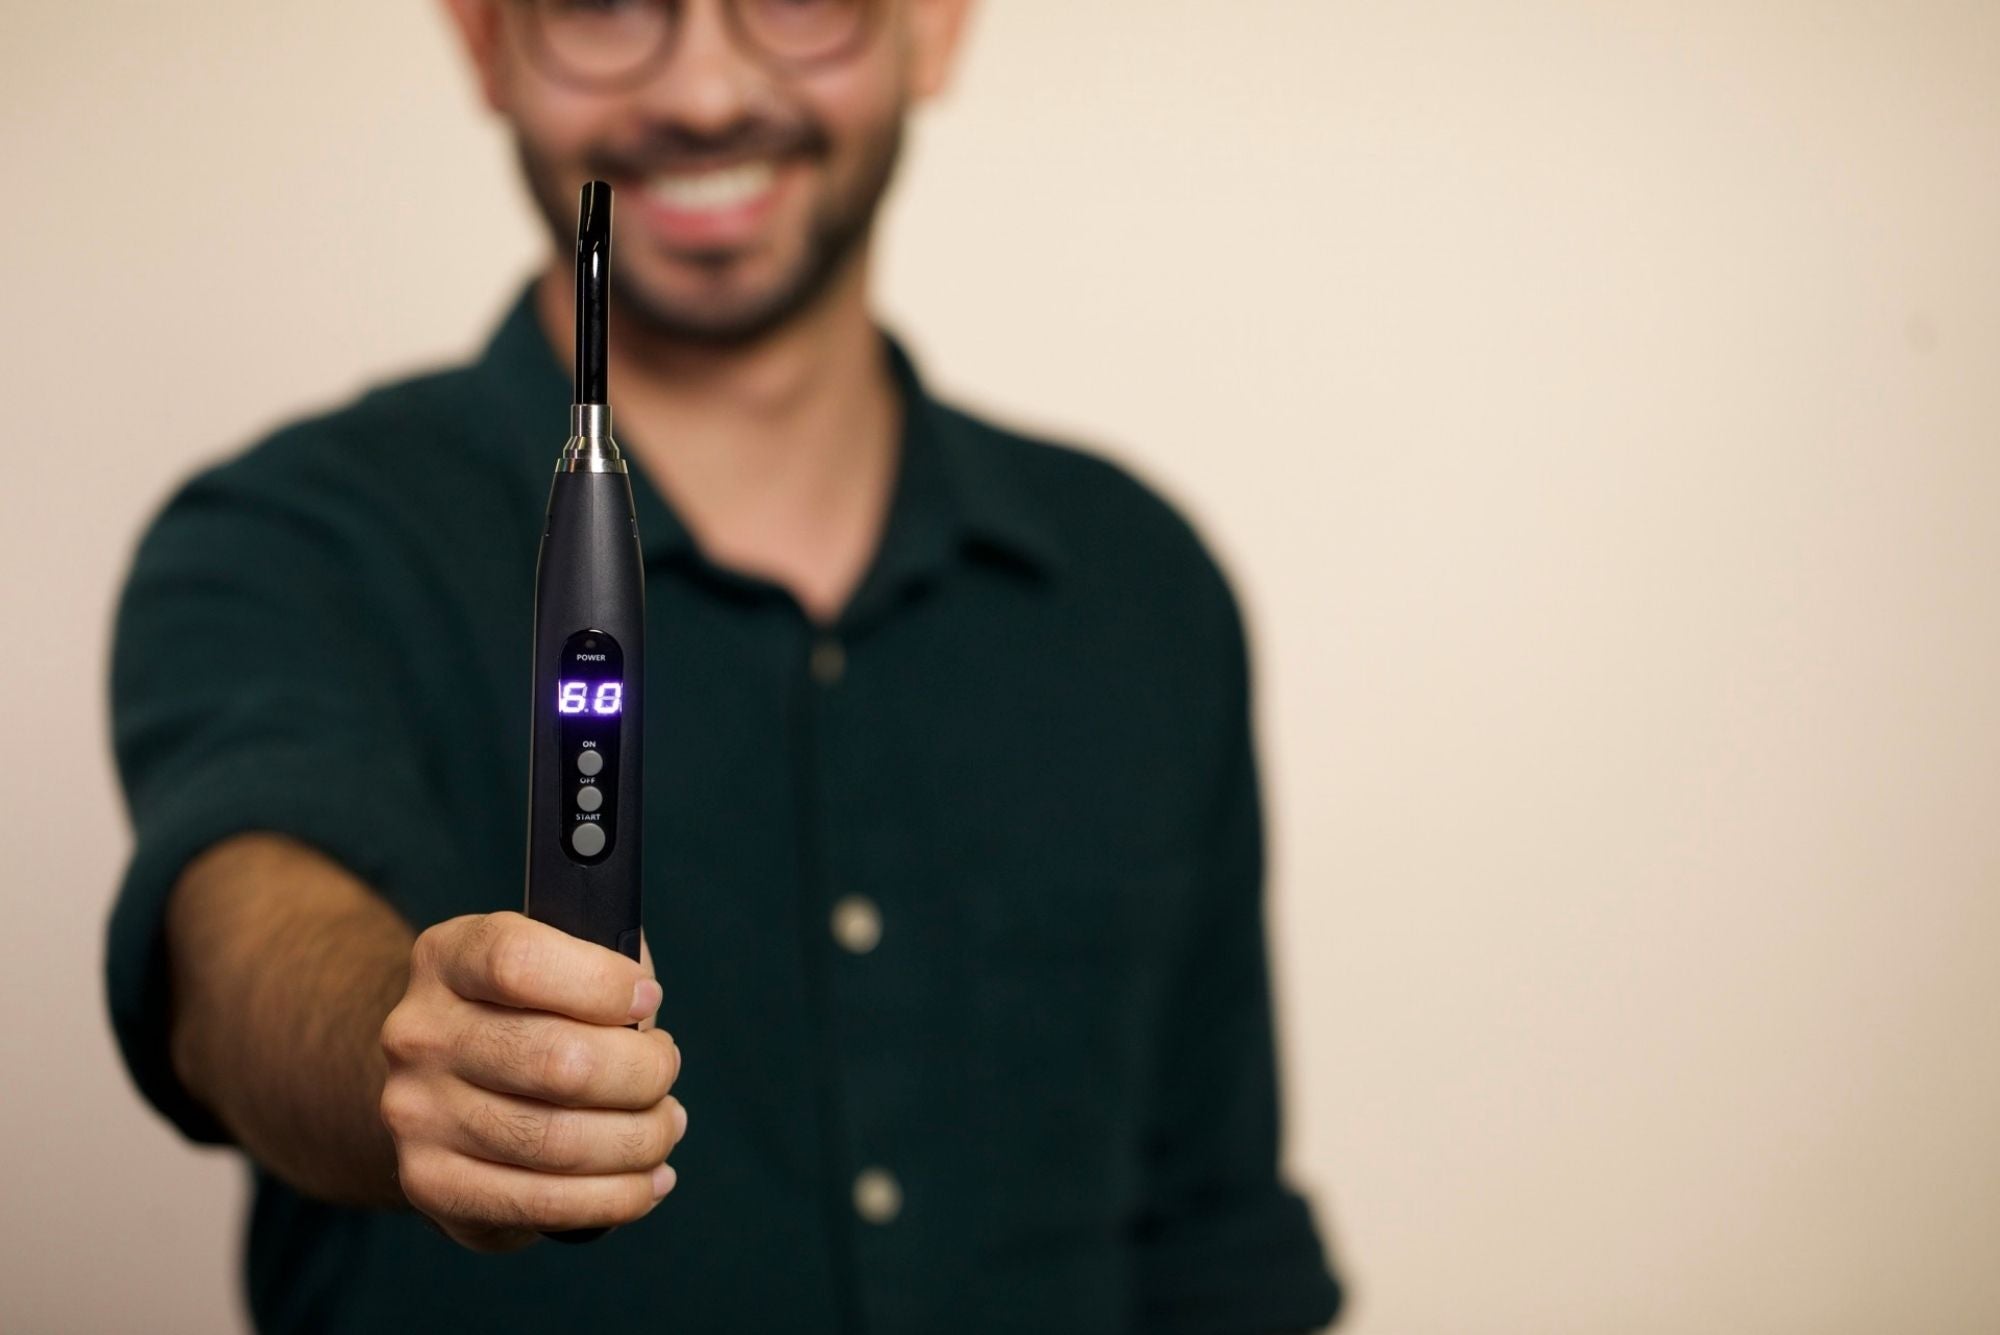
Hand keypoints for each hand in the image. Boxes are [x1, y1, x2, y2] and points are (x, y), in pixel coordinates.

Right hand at [378, 911, 684, 1251]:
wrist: (439, 1085)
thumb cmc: (525, 1013)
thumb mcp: (554, 958)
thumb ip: (602, 960)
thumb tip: (643, 1003)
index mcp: (447, 958)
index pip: (519, 961)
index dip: (602, 983)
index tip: (647, 998)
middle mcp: (419, 1035)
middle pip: (559, 1061)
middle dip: (643, 1073)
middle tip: (665, 1071)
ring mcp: (418, 1115)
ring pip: (560, 1142)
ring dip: (641, 1140)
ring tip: (666, 1126)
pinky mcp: (433, 1185)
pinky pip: (545, 1204)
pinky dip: (618, 1197)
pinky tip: (650, 1180)